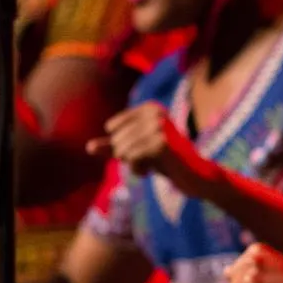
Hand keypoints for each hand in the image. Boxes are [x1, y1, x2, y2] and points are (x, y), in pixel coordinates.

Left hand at [87, 103, 221, 196]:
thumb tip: (87, 147)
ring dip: (134, 164)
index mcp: (150, 107)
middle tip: (151, 159)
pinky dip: (138, 169)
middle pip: (116, 139)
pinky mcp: (161, 143)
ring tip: (153, 164)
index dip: (122, 145)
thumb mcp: (137, 151)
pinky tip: (154, 169)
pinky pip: (131, 158)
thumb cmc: (166, 161)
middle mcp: (155, 112)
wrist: (195, 175)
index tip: (146, 149)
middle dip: (128, 156)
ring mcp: (159, 126)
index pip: (112, 128)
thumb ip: (112, 147)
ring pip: (122, 150)